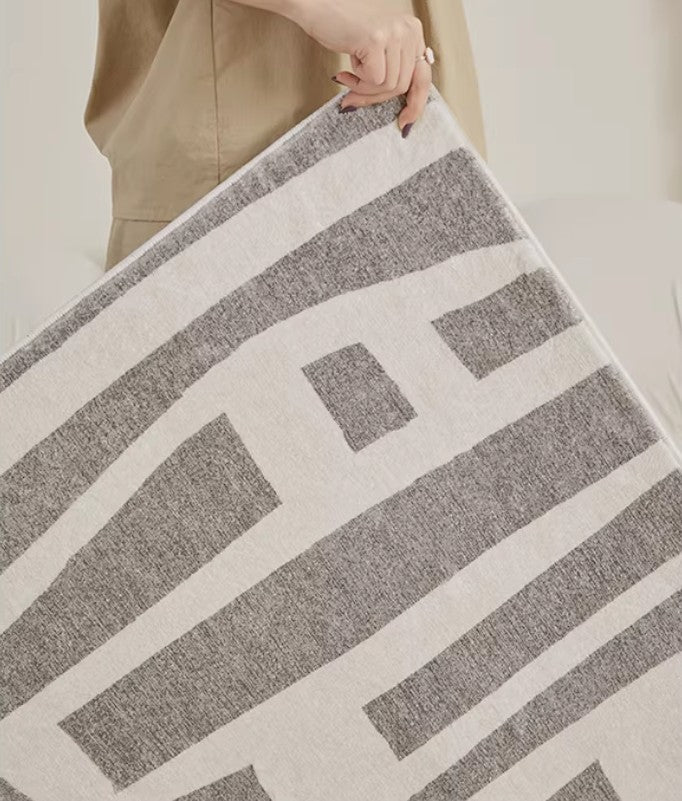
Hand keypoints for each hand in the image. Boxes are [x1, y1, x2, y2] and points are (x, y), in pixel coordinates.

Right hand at [288, 0, 430, 133]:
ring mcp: (393, 34)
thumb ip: (392, 67)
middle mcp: (408, 29)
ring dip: (364, 90)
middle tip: (354, 98)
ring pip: (388, 86)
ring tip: (348, 77)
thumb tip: (402, 106)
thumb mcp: (377, 46)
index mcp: (412, 30)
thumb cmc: (342, 26)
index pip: (423, 75)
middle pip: (403, 85)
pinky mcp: (376, 40)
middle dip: (377, 97)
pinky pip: (374, 81)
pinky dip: (357, 83)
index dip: (416, 103)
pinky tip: (345, 71)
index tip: (405, 122)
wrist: (317, 5)